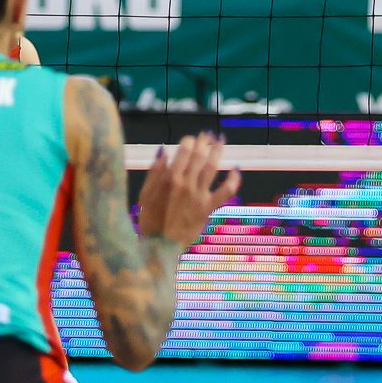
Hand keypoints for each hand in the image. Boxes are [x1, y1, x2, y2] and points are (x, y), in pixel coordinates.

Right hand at [135, 134, 240, 248]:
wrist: (160, 246)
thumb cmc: (150, 220)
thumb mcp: (145, 194)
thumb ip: (155, 172)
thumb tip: (163, 150)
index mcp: (169, 178)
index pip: (184, 151)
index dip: (189, 141)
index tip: (191, 139)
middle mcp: (185, 184)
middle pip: (199, 156)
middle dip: (204, 142)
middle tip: (207, 135)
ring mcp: (198, 196)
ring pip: (212, 167)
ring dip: (218, 151)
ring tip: (220, 141)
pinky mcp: (208, 208)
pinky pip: (225, 191)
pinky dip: (233, 179)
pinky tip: (235, 169)